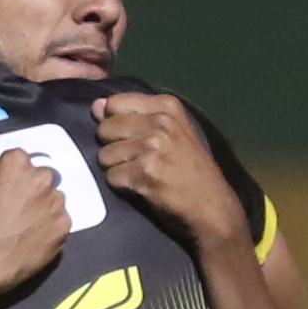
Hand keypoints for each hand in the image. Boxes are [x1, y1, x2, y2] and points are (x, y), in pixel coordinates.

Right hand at [0, 144, 71, 308]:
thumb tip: (0, 165)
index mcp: (16, 161)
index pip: (22, 161)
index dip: (13, 178)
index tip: (7, 192)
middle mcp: (41, 176)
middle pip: (41, 179)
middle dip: (31, 191)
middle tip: (16, 211)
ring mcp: (55, 201)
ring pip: (53, 199)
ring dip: (43, 209)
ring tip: (23, 227)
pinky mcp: (63, 224)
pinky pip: (60, 221)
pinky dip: (49, 228)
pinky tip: (32, 238)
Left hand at [89, 92, 244, 249]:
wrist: (212, 206)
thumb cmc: (190, 169)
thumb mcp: (171, 132)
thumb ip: (133, 116)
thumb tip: (95, 106)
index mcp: (167, 106)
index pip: (115, 102)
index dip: (114, 122)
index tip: (131, 136)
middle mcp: (160, 122)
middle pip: (105, 129)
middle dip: (113, 147)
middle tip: (135, 159)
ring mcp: (153, 146)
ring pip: (105, 154)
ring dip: (116, 168)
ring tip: (139, 174)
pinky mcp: (145, 172)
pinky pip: (111, 176)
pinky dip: (121, 185)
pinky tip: (140, 186)